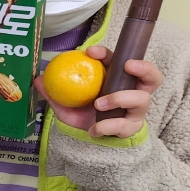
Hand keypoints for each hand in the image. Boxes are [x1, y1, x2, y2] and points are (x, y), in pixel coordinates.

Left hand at [35, 45, 160, 139]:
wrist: (88, 138)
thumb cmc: (83, 114)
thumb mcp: (66, 104)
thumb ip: (54, 92)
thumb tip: (37, 79)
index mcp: (116, 78)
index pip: (118, 60)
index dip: (108, 53)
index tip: (91, 52)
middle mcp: (132, 91)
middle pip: (152, 76)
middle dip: (144, 67)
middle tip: (127, 65)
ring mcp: (135, 110)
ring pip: (142, 99)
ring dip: (120, 98)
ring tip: (99, 104)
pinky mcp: (132, 127)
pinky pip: (124, 125)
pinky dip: (107, 126)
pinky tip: (93, 129)